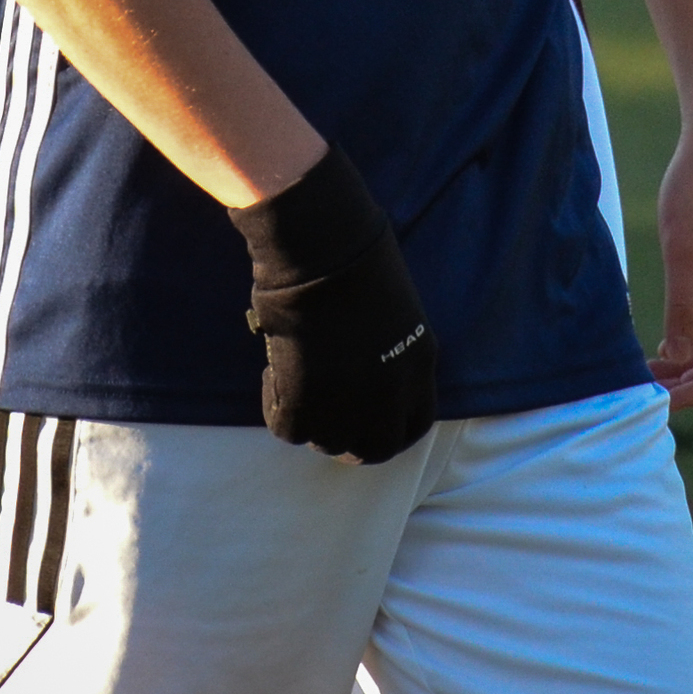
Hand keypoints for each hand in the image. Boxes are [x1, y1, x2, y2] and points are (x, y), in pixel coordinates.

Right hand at [230, 147, 436, 465]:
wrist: (320, 245)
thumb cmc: (351, 250)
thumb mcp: (391, 306)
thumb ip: (385, 344)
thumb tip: (360, 359)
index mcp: (418, 362)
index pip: (416, 422)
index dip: (391, 427)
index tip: (370, 421)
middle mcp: (390, 395)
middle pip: (377, 447)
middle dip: (352, 441)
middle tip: (327, 422)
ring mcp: (348, 405)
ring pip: (330, 443)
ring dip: (313, 422)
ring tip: (294, 383)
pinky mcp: (304, 405)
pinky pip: (288, 429)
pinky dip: (276, 408)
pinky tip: (274, 373)